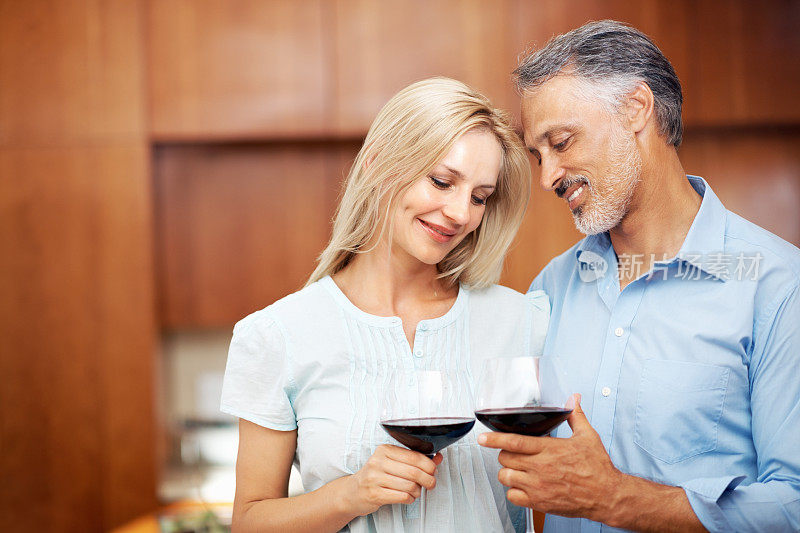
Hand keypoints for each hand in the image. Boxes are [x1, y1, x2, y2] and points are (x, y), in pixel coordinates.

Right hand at [344, 444, 442, 515]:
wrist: (353, 492)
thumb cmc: (376, 476)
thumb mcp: (393, 463)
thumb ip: (415, 460)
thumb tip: (438, 457)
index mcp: (384, 450)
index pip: (414, 456)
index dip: (429, 465)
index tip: (433, 470)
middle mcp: (378, 462)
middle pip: (413, 471)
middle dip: (428, 479)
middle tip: (431, 483)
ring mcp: (375, 478)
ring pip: (409, 485)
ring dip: (418, 491)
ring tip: (416, 491)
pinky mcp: (374, 494)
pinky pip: (402, 497)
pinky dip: (410, 498)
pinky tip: (408, 497)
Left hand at [478, 394, 623, 522]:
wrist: (607, 495)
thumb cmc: (598, 468)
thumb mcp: (588, 437)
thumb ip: (576, 416)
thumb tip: (574, 399)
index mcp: (549, 450)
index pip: (514, 442)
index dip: (494, 439)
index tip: (482, 438)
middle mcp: (541, 468)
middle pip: (506, 458)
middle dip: (504, 454)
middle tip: (512, 453)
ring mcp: (538, 487)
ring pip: (506, 477)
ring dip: (507, 472)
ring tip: (516, 469)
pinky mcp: (540, 502)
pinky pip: (513, 497)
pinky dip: (513, 491)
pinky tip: (521, 486)